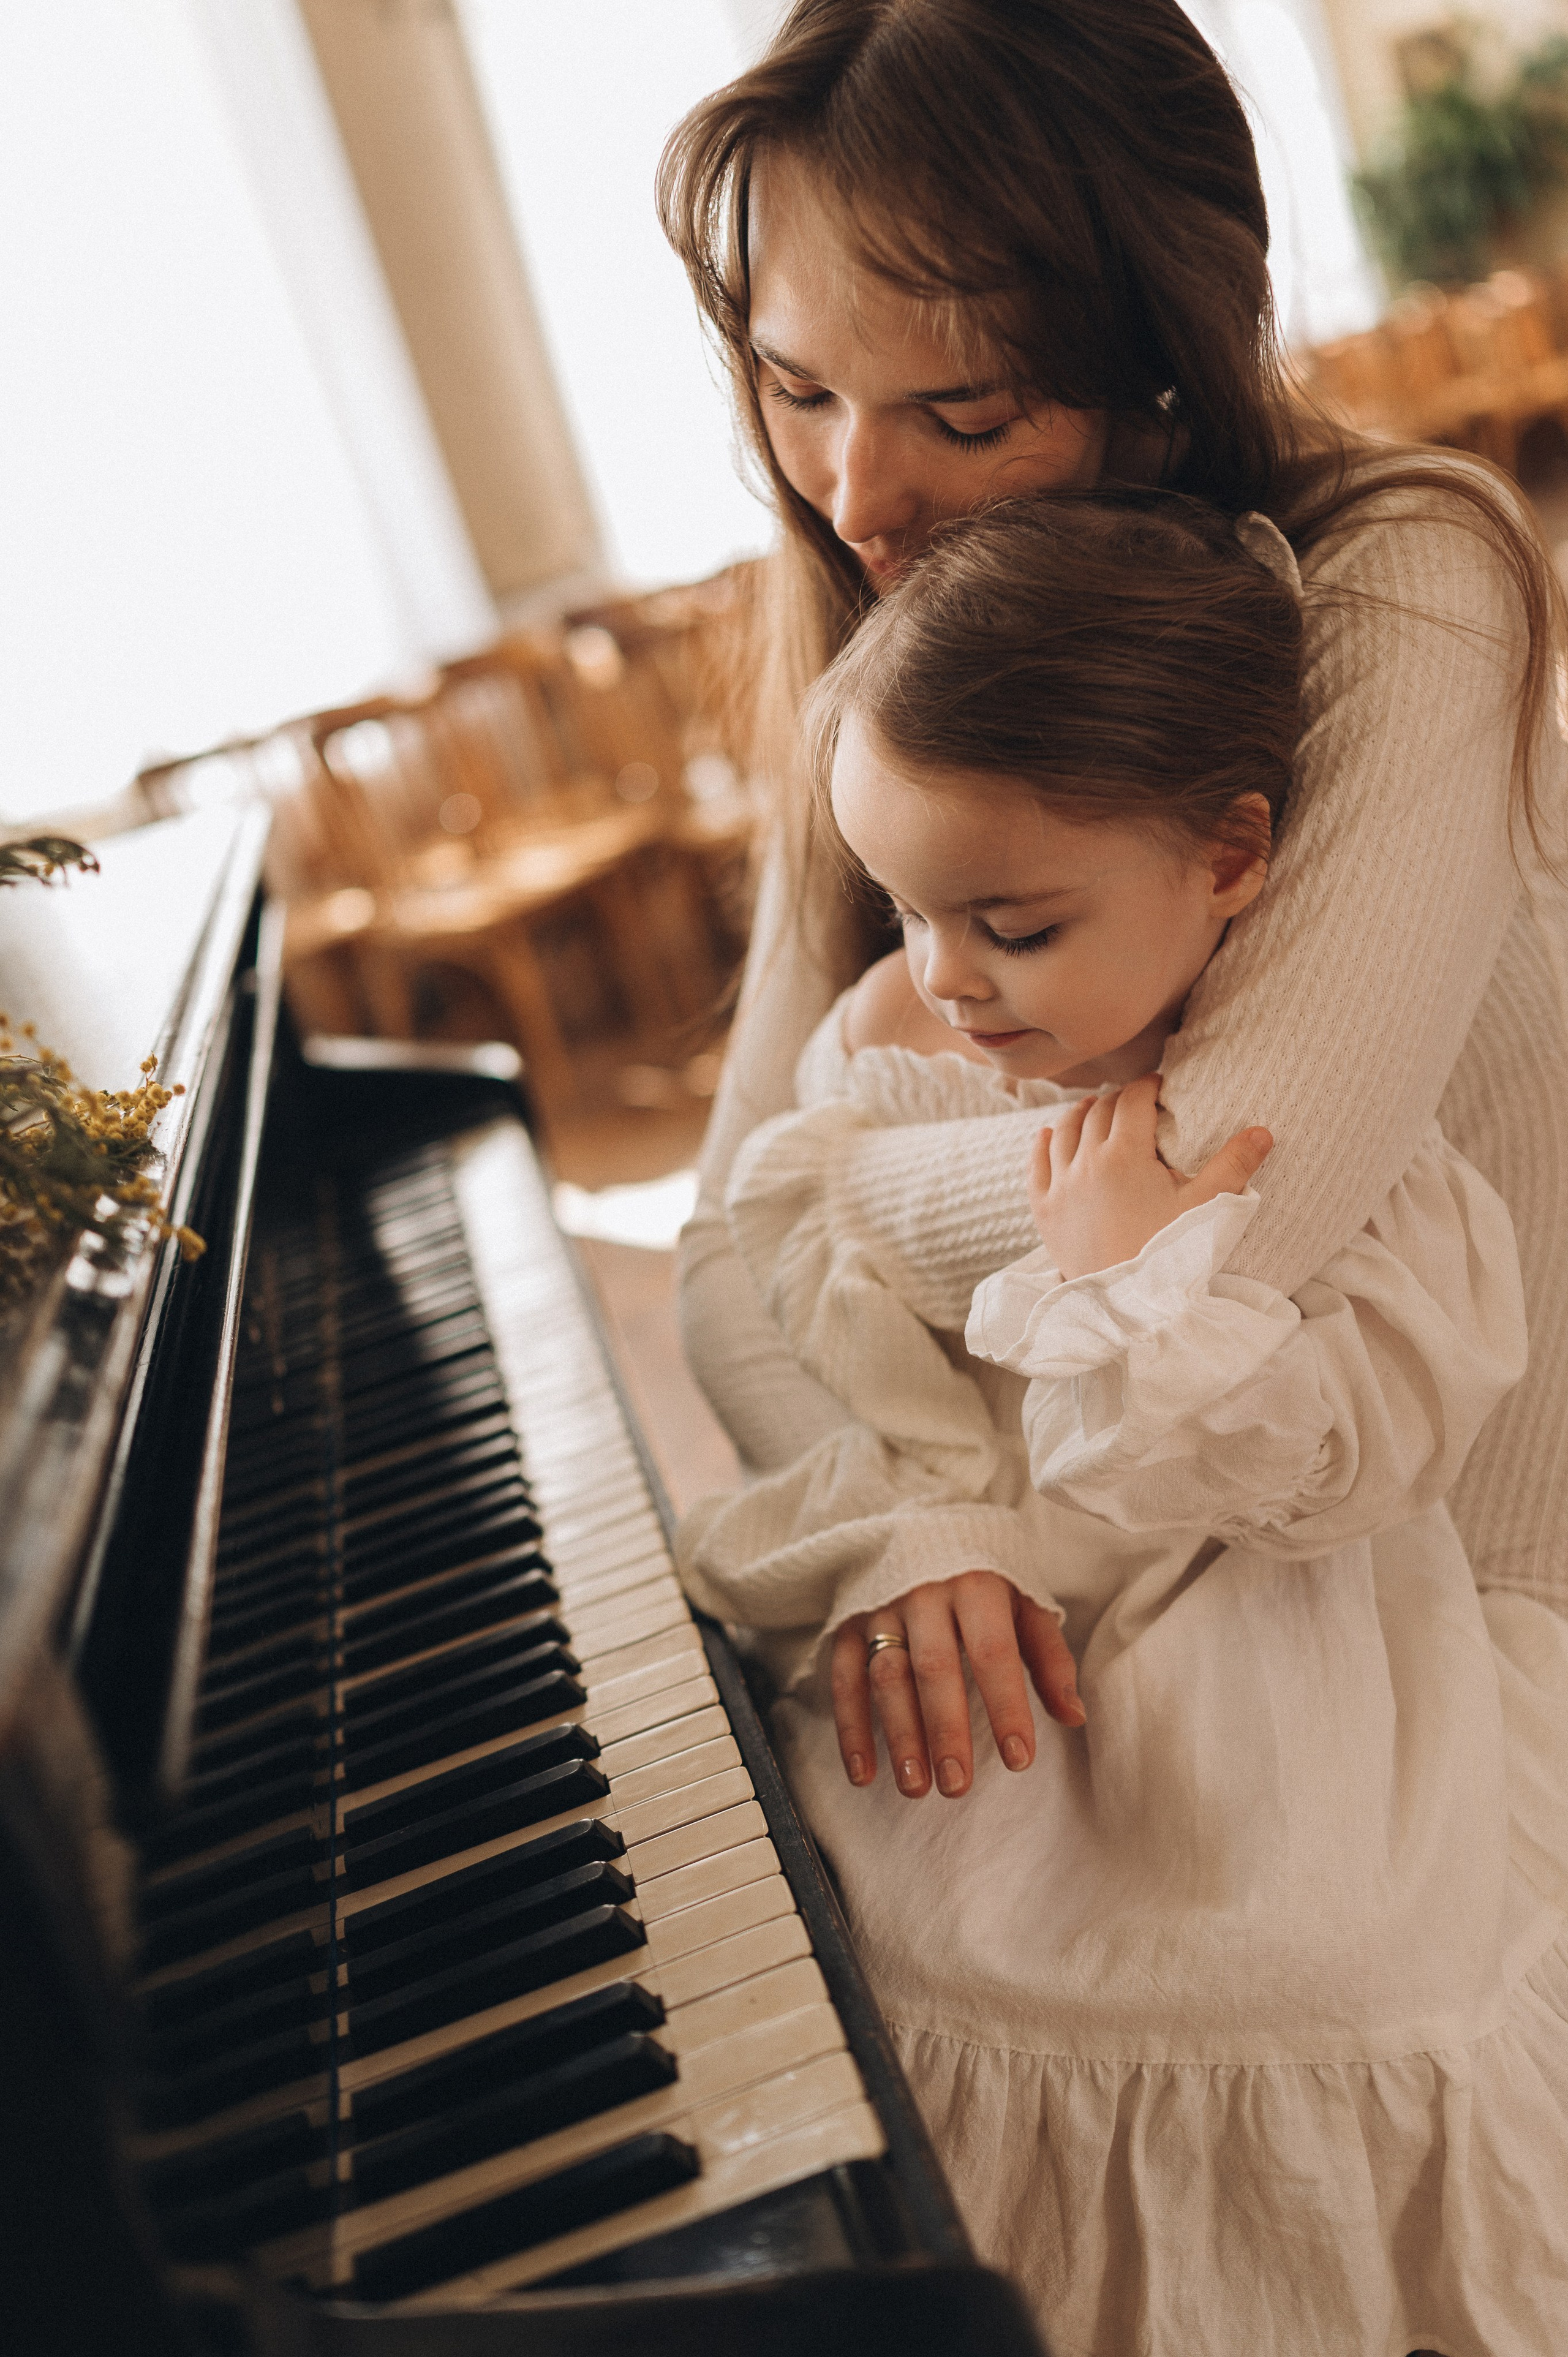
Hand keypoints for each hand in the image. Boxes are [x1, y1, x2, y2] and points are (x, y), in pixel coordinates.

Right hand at [831, 1570, 1083, 1798]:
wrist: (922, 1521)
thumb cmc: (985, 1576)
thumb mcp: (1025, 1602)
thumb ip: (1049, 1657)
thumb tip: (1074, 1717)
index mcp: (976, 1585)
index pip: (993, 1652)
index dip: (1006, 1706)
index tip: (1019, 1759)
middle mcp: (924, 1594)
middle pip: (934, 1668)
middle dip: (945, 1731)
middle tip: (957, 1786)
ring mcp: (881, 1608)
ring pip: (887, 1676)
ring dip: (898, 1735)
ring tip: (915, 1786)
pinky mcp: (849, 1624)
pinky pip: (844, 1678)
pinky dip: (850, 1728)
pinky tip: (864, 1773)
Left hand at [1030, 1074, 1271, 1279]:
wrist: (1128, 1306)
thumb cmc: (1170, 1254)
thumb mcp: (1208, 1207)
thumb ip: (1235, 1165)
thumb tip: (1263, 1130)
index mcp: (1125, 1155)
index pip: (1133, 1101)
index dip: (1147, 1086)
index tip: (1158, 1086)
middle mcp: (1085, 1163)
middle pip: (1098, 1113)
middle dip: (1117, 1100)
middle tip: (1133, 1100)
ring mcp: (1060, 1187)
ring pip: (1064, 1132)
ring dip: (1079, 1114)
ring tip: (1092, 1107)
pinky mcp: (1045, 1212)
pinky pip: (1036, 1167)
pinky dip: (1042, 1145)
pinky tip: (1046, 1135)